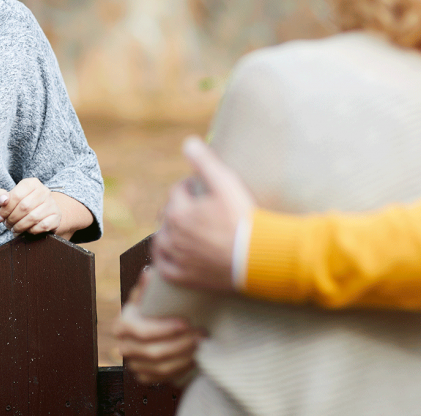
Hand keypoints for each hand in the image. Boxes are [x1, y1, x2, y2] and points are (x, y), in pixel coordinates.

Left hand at [0, 178, 61, 234]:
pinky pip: (43, 226)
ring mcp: (52, 203)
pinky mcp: (56, 216)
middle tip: (8, 224)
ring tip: (15, 229)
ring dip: (20, 226)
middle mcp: (44, 191)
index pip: (16, 196)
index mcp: (31, 183)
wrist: (41, 214)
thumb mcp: (7, 199)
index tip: (0, 216)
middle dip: (12, 219)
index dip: (5, 209)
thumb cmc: (20, 206)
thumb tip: (3, 200)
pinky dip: (32, 230)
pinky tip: (28, 230)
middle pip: (24, 207)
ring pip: (33, 217)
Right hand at [115, 269, 202, 383]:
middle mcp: (124, 348)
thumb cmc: (149, 308)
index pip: (143, 332)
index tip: (185, 322)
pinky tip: (195, 357)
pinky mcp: (145, 376)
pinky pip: (164, 378)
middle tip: (200, 334)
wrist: (148, 328)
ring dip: (184, 357)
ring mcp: (134, 364)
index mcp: (121, 326)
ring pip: (161, 367)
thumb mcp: (147, 295)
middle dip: (180, 344)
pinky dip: (181, 368)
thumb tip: (148, 274)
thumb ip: (147, 286)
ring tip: (201, 344)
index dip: (165, 330)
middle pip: (154, 352)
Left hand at [153, 136, 254, 291]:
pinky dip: (164, 260)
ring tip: (182, 228)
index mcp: (178, 213)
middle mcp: (172, 237)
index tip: (203, 187)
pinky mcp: (185, 278)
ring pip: (162, 241)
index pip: (177, 192)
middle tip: (196, 206)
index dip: (191, 186)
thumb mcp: (225, 183)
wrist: (258, 257)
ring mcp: (178, 259)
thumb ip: (204, 161)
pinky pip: (164, 269)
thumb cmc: (242, 218)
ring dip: (169, 232)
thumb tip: (188, 142)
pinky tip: (170, 255)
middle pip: (168, 215)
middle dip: (179, 207)